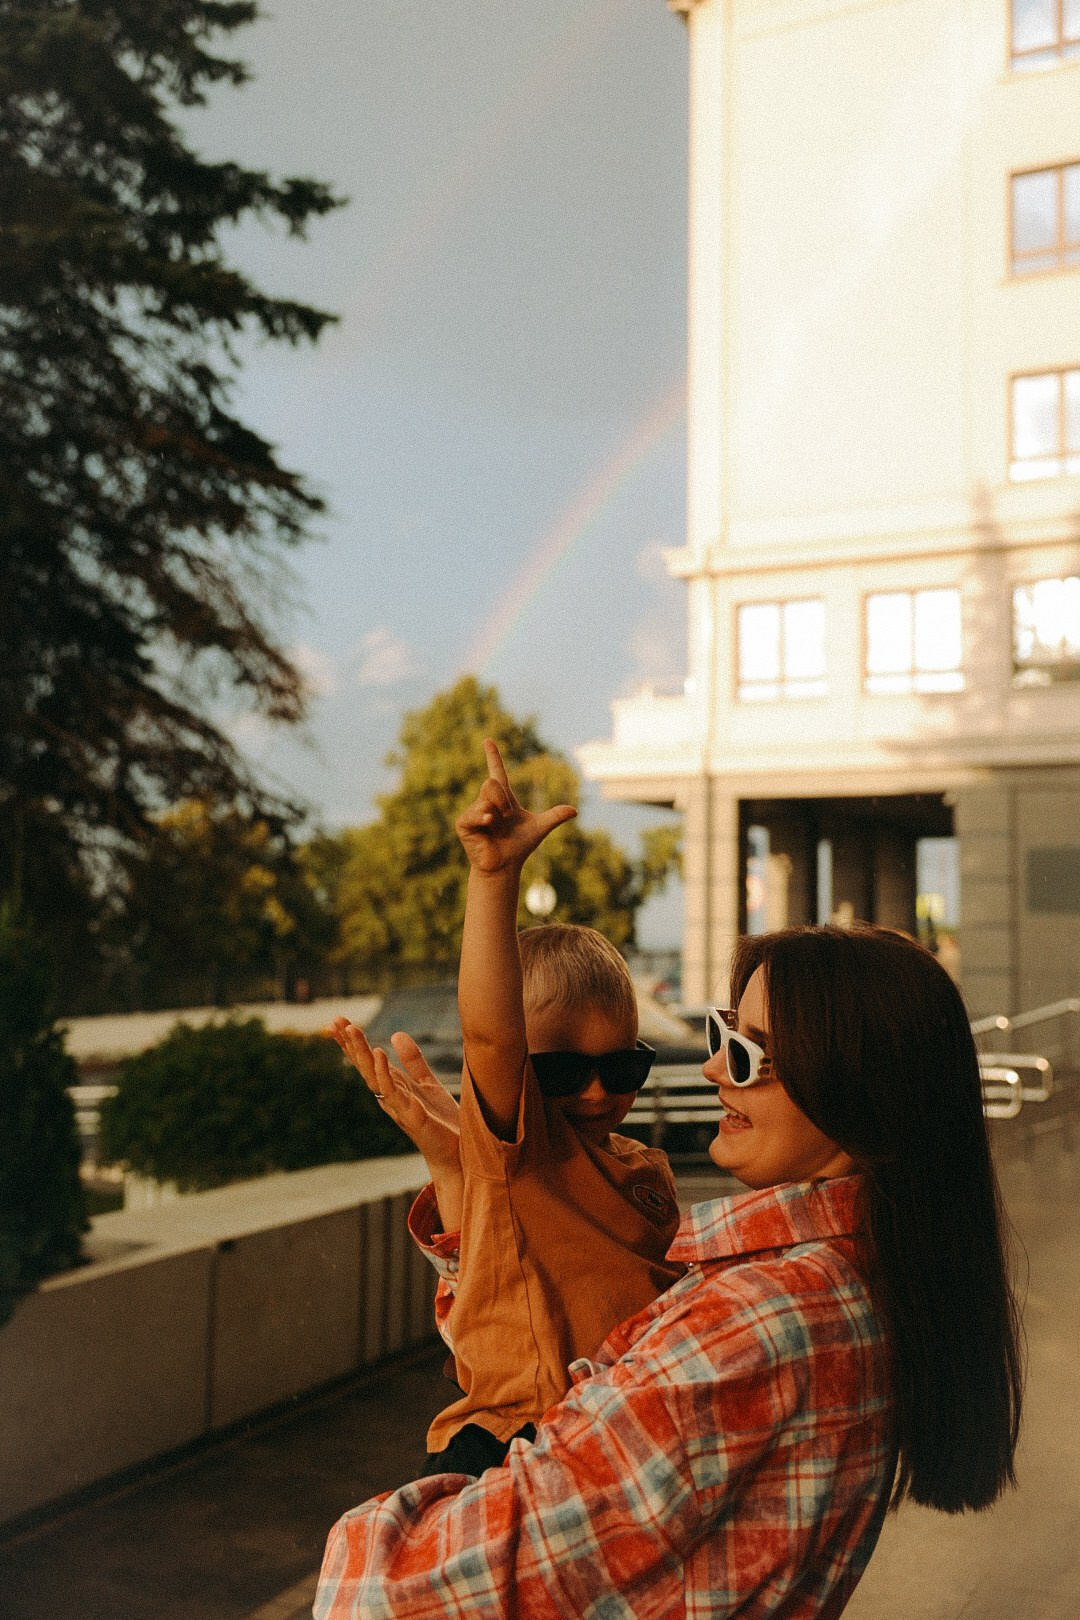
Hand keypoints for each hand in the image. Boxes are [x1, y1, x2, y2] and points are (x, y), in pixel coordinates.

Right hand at [329, 1019, 460, 1175]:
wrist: (457, 1153)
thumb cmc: (440, 1122)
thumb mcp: (426, 1083)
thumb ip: (412, 1061)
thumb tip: (395, 1034)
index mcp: (393, 1087)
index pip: (368, 1061)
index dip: (352, 1042)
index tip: (338, 1021)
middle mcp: (390, 1096)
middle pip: (365, 1066)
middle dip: (350, 1043)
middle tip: (335, 1020)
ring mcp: (398, 1106)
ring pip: (374, 1076)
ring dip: (362, 1052)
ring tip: (352, 1029)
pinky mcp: (412, 1116)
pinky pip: (394, 1091)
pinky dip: (384, 1073)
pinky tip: (379, 1052)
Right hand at [456, 738, 575, 874]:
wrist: (506, 866)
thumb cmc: (519, 846)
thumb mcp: (539, 828)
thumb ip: (554, 816)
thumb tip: (574, 810)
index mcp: (502, 798)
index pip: (497, 772)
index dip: (493, 756)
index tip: (488, 740)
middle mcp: (486, 802)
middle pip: (492, 783)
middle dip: (503, 799)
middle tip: (508, 815)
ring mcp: (473, 812)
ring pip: (485, 796)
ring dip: (497, 811)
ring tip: (497, 826)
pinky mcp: (464, 823)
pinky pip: (475, 813)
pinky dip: (485, 818)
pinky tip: (489, 825)